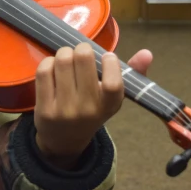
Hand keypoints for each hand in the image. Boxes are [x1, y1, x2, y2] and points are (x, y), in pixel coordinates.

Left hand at [33, 43, 152, 168]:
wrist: (64, 140)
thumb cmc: (93, 110)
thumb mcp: (114, 97)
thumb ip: (132, 74)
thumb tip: (147, 53)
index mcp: (109, 106)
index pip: (113, 83)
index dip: (110, 62)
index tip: (106, 57)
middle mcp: (87, 109)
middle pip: (83, 59)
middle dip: (82, 48)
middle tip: (82, 54)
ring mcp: (64, 110)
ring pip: (62, 60)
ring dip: (64, 53)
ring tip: (67, 59)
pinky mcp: (43, 108)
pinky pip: (44, 70)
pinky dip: (49, 62)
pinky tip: (54, 68)